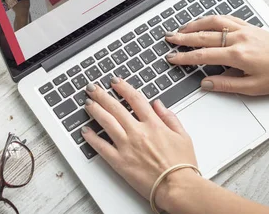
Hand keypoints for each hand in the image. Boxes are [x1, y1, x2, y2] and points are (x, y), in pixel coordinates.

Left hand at [82, 78, 198, 208]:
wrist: (178, 188)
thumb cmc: (182, 166)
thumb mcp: (183, 136)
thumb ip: (170, 117)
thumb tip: (158, 104)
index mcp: (154, 124)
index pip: (135, 99)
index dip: (123, 87)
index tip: (115, 82)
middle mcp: (138, 132)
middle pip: (116, 107)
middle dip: (102, 95)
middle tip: (93, 88)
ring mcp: (127, 146)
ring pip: (106, 122)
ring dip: (95, 110)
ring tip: (87, 103)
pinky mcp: (120, 162)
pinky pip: (101, 147)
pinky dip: (92, 138)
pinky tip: (85, 131)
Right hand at [165, 15, 268, 95]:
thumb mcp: (252, 88)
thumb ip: (226, 85)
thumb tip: (206, 83)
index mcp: (237, 55)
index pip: (203, 56)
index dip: (184, 57)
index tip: (172, 58)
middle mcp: (238, 39)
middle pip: (203, 36)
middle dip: (183, 38)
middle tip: (169, 39)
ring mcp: (243, 30)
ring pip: (213, 23)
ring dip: (194, 25)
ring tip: (181, 29)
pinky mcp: (249, 26)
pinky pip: (226, 18)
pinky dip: (211, 19)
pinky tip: (204, 21)